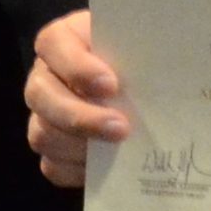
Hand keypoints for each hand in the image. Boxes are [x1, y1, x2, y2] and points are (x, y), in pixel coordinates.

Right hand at [24, 8, 126, 188]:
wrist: (140, 80)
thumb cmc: (137, 54)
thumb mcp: (138, 42)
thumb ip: (141, 49)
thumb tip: (170, 67)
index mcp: (63, 40)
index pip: (53, 44)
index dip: (76, 67)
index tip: (111, 85)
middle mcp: (45, 76)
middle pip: (40, 95)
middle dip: (80, 116)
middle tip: (122, 128)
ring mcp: (44, 114)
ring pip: (42, 134)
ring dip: (79, 146)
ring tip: (117, 149)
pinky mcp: (53, 148)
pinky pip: (52, 166)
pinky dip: (76, 170)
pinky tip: (103, 167)